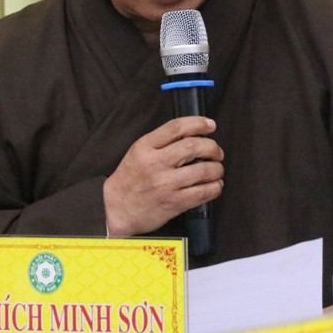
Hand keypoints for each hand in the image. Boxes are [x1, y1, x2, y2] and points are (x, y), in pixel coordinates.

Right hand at [103, 116, 223, 236]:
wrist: (115, 209)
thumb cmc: (129, 180)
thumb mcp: (138, 152)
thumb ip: (161, 141)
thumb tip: (192, 133)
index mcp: (145, 147)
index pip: (176, 127)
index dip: (198, 123)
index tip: (210, 125)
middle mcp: (155, 164)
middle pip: (193, 147)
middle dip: (212, 147)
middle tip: (217, 151)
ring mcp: (165, 184)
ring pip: (202, 170)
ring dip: (216, 168)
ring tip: (217, 169)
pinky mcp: (173, 203)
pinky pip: (202, 193)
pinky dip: (214, 187)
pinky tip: (215, 185)